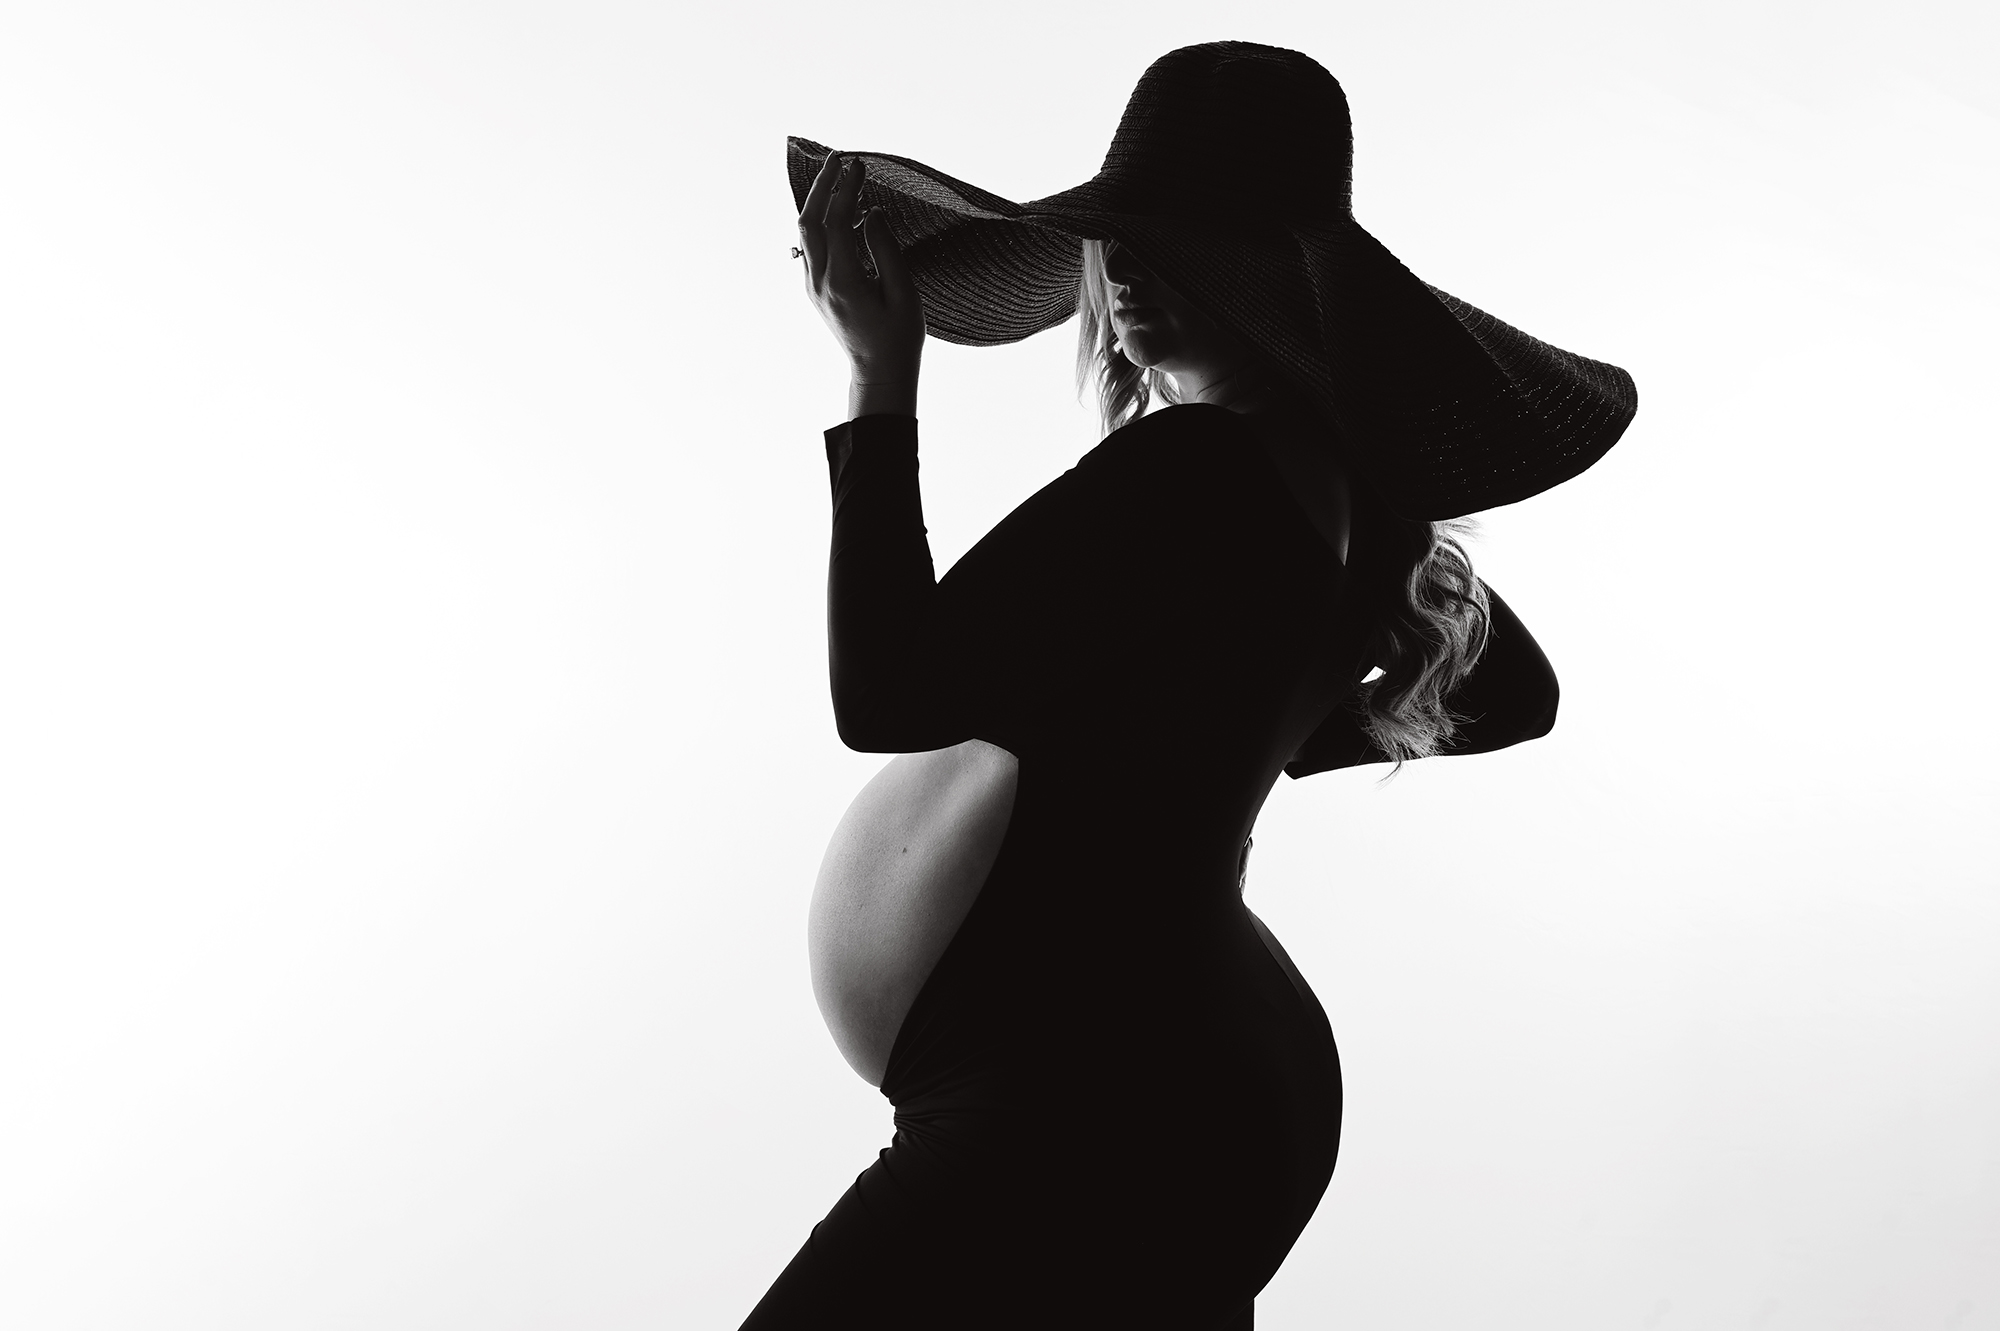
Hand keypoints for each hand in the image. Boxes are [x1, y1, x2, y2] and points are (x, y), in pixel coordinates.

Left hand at [797, 153, 924, 412]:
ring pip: (805, 233)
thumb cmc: (898, 337)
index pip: (837, 223)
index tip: (859, 165)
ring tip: (839, 177)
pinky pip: (812, 247)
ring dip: (819, 202)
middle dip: (822, 186)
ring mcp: (813, 286)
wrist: (879, 372)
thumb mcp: (903, 293)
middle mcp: (819, 282)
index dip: (847, 190)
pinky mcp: (816, 289)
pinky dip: (822, 222)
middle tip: (840, 159)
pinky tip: (841, 211)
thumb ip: (886, 250)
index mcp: (843, 282)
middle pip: (808, 221)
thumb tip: (873, 212)